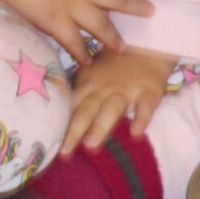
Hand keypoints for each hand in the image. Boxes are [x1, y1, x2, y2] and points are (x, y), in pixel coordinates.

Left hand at [64, 46, 178, 154]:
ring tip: (91, 146)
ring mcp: (127, 91)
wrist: (146, 46)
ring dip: (100, 126)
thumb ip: (78, 93)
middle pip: (87, 111)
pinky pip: (146, 107)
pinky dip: (142, 119)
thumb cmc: (113, 66)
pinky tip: (136, 134)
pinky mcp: (149, 92)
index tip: (49, 145)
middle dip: (75, 131)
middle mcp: (104, 89)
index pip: (71, 107)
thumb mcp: (91, 74)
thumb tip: (58, 118)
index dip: (60, 125)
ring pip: (112, 109)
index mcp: (87, 85)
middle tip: (64, 153)